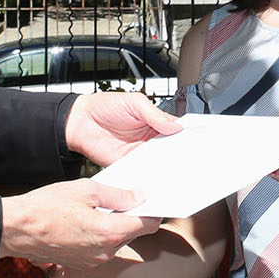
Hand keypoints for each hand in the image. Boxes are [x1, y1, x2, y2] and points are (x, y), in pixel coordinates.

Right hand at [0, 179, 160, 268]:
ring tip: (99, 208)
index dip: (151, 211)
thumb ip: (117, 195)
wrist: (15, 229)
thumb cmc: (47, 206)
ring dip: (114, 227)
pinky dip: (99, 236)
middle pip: (132, 233)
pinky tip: (86, 221)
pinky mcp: (80, 264)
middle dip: (131, 217)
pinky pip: (100, 249)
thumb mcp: (86, 190)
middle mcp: (106, 252)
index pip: (147, 224)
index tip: (149, 200)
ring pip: (116, 242)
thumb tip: (138, 196)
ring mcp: (93, 261)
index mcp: (111, 232)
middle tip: (123, 198)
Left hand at [66, 91, 180, 166]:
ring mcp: (140, 152)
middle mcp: (150, 138)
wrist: (80, 121)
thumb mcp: (135, 103)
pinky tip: (157, 175)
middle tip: (191, 158)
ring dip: (167, 165)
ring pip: (160, 162)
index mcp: (155, 121)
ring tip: (178, 169)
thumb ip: (156, 115)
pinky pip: (143, 171)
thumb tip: (177, 126)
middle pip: (172, 148)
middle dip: (181, 153)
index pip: (177, 130)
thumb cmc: (105, 106)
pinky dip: (150, 174)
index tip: (198, 141)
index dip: (187, 135)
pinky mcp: (129, 164)